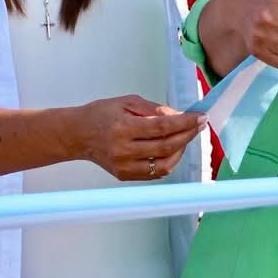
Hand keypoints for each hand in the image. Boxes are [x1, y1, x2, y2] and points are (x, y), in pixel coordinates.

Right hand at [72, 96, 205, 180]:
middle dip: (188, 135)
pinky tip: (172, 149)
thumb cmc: (102, 115)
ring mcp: (123, 166)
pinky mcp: (124, 176)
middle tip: (199, 125)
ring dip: (181, 150)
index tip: (200, 117)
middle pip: (166, 146)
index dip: (185, 123)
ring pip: (164, 164)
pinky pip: (155, 173)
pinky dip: (169, 161)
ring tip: (185, 137)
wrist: (77, 135)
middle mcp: (122, 150)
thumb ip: (155, 109)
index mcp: (122, 128)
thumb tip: (181, 116)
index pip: (162, 127)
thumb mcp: (127, 102)